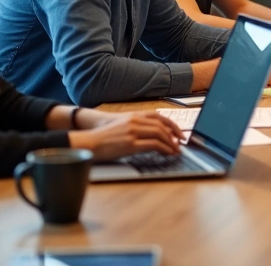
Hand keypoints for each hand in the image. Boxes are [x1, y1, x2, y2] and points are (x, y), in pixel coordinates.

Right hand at [68, 112, 182, 161]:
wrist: (89, 143)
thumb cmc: (104, 138)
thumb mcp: (122, 127)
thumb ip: (136, 127)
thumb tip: (152, 136)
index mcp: (133, 116)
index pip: (159, 117)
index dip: (172, 125)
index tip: (179, 133)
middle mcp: (135, 121)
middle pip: (162, 125)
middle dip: (175, 135)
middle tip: (181, 143)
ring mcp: (133, 132)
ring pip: (160, 134)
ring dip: (171, 143)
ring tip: (176, 150)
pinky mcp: (131, 144)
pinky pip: (154, 145)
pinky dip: (165, 149)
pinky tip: (168, 153)